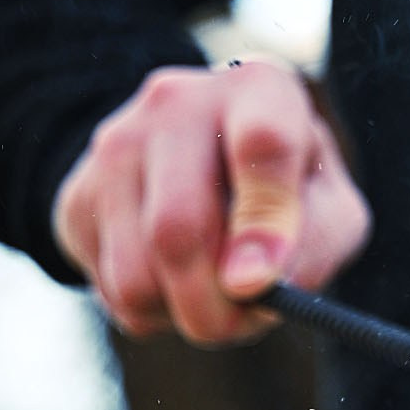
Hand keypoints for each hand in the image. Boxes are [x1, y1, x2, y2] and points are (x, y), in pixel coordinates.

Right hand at [52, 57, 371, 343]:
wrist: (197, 159)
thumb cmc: (287, 187)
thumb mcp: (329, 202)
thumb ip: (320, 238)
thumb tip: (262, 284)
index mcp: (260, 88)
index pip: (263, 144)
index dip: (265, 223)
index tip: (266, 285)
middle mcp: (179, 101)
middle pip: (180, 226)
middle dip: (219, 302)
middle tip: (246, 321)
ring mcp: (117, 144)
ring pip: (137, 274)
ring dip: (185, 314)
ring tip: (217, 294)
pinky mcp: (79, 193)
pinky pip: (112, 290)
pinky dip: (154, 312)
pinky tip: (177, 281)